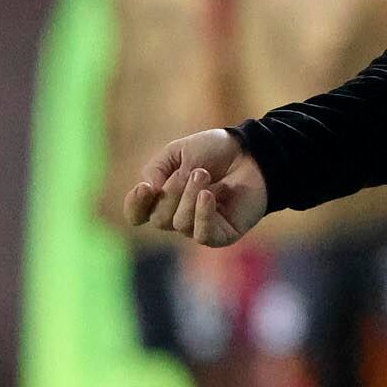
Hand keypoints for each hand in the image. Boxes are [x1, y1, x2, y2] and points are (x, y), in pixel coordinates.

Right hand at [123, 129, 268, 246]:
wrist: (251, 152)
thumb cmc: (215, 151)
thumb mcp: (178, 151)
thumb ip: (157, 169)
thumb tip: (149, 191)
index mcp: (163, 198)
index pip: (137, 214)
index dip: (135, 205)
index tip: (145, 188)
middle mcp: (178, 216)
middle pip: (159, 219)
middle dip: (172, 193)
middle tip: (193, 171)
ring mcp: (199, 227)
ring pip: (180, 224)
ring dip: (190, 196)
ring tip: (204, 174)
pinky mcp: (222, 235)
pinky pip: (203, 234)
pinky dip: (202, 214)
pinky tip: (208, 195)